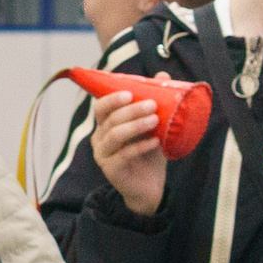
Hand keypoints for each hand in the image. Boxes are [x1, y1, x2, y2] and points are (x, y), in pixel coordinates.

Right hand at [91, 89, 167, 218]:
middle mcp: (100, 139)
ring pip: (115, 136)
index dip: (112, 99)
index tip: (130, 93)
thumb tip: (162, 75)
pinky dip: (141, 146)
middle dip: (131, 110)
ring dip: (136, 125)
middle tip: (152, 105)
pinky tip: (155, 142)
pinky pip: (124, 155)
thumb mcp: (154, 126)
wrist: (150, 186)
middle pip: (110, 119)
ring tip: (155, 120)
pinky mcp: (110, 170)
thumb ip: (156, 102)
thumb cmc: (149, 152)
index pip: (101, 107)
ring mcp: (103, 155)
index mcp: (105, 125)